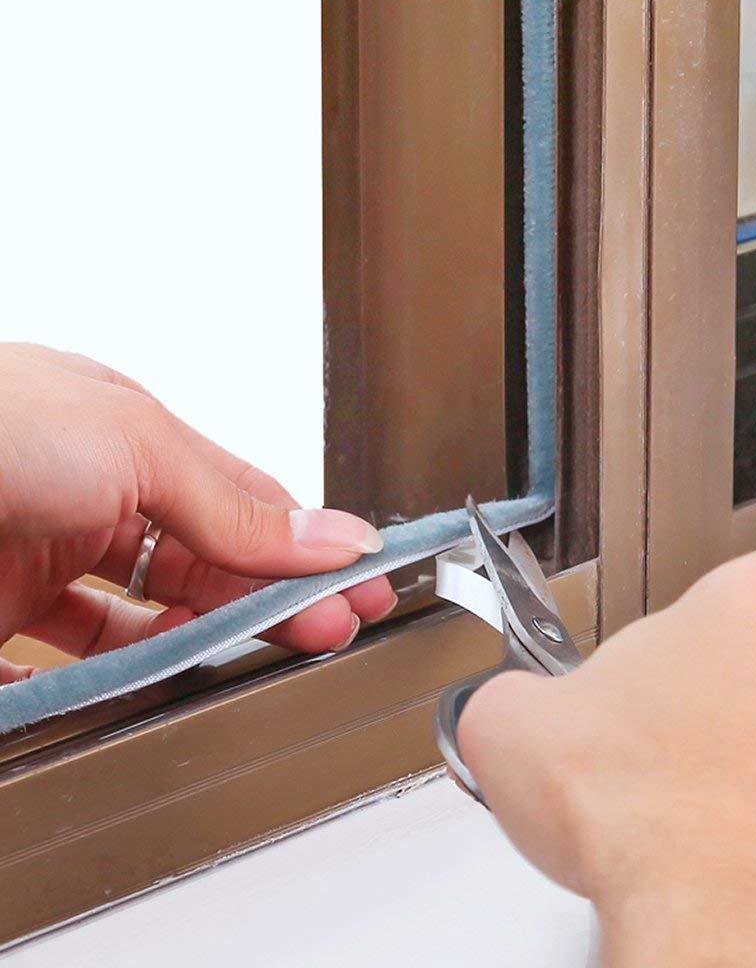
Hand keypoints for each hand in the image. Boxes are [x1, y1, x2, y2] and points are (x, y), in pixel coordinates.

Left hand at [0, 343, 395, 679]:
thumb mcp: (132, 441)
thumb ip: (233, 504)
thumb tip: (327, 533)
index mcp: (128, 439)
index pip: (243, 499)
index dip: (307, 541)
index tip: (358, 578)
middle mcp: (91, 497)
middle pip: (209, 559)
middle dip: (278, 593)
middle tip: (334, 628)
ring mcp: (45, 559)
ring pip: (153, 614)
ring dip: (212, 636)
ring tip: (262, 655)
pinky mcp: (3, 621)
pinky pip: (77, 660)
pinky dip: (123, 675)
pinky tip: (161, 678)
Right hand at [457, 550, 755, 967]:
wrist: (717, 933)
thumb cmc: (642, 821)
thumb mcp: (517, 727)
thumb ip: (509, 695)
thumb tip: (500, 710)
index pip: (722, 606)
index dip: (683, 658)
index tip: (661, 700)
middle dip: (746, 714)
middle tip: (691, 769)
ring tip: (734, 832)